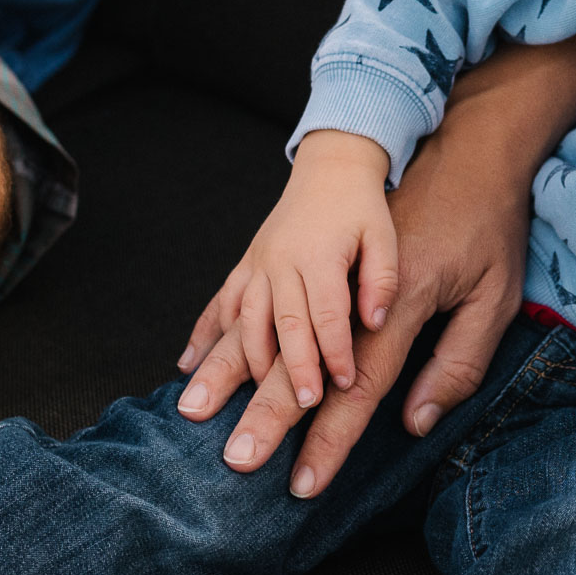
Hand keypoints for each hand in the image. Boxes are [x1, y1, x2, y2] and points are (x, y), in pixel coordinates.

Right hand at [175, 30, 575, 495]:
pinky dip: (215, 331)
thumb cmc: (487, 223)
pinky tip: (191, 365)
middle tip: (236, 463)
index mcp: (398, 296)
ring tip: (192, 417)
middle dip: (266, 415)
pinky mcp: (293, 246)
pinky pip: (242, 294)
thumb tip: (415, 421)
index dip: (332, 435)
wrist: (466, 145)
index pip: (358, 380)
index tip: (304, 483)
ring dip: (227, 375)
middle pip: (294, 356)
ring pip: (257, 325)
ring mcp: (308, 257)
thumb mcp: (496, 293)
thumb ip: (458, 360)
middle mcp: (337, 275)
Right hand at [183, 130, 394, 407]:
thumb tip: (375, 321)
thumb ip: (382, 279)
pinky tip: (191, 364)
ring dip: (246, 361)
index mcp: (320, 256)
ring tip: (251, 398)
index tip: (346, 383)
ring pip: (246, 319)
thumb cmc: (362, 209)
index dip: (336, 351)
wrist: (330, 170)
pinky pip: (222, 303)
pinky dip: (206, 334)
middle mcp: (282, 262)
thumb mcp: (384, 236)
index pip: (328, 314)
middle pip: (284, 324)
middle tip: (302, 405)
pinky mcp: (246, 266)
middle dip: (292, 368)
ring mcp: (259, 265)